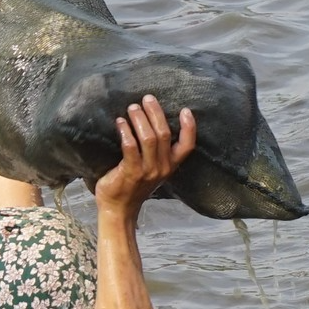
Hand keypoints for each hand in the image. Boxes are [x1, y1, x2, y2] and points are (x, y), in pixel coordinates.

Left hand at [92, 96, 196, 218]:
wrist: (119, 209)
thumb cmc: (133, 186)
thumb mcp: (152, 170)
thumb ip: (156, 153)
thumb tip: (150, 123)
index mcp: (170, 166)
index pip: (187, 146)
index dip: (189, 127)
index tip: (186, 110)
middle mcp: (162, 167)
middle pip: (164, 133)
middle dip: (155, 113)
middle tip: (146, 98)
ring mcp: (147, 171)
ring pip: (148, 137)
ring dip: (139, 119)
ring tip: (132, 108)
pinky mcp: (130, 172)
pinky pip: (130, 147)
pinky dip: (125, 132)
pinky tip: (119, 123)